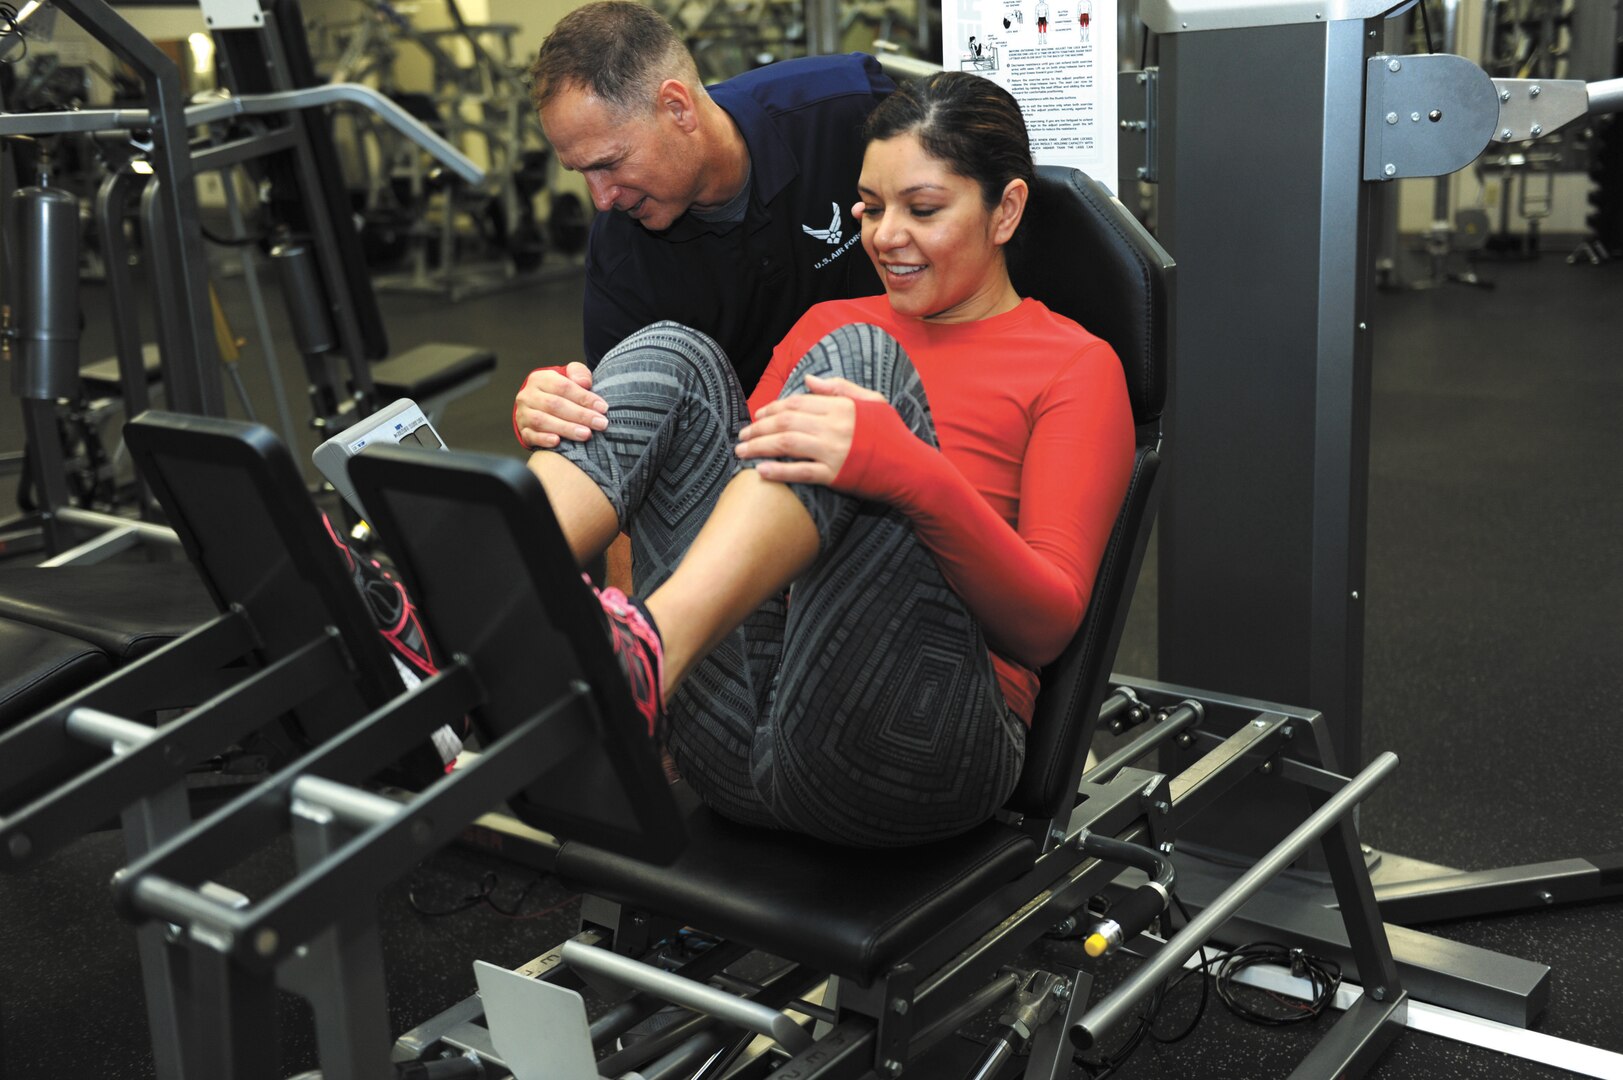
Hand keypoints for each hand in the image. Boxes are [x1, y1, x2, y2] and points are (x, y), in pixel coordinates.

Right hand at [513, 362, 608, 447]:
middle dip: (580, 415)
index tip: (603, 408)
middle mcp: (528, 395)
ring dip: (566, 429)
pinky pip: (531, 436)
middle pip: (554, 405)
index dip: (584, 397)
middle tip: (600, 424)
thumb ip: (578, 374)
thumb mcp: (570, 376)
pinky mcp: (523, 430)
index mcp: (540, 379)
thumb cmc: (561, 391)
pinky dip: (544, 439)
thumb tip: (584, 383)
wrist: (540, 406)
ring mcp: (523, 414)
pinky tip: (558, 442)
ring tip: (586, 434)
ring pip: (542, 421)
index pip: (563, 386)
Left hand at [735, 373, 885, 484]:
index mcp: (841, 407)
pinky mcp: (835, 475)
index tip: (758, 415)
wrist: (911, 468)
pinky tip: (760, 471)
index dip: (773, 408)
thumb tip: (808, 379)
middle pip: (786, 421)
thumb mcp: (873, 402)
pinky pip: (800, 472)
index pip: (797, 402)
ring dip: (759, 446)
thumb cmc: (892, 434)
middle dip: (759, 427)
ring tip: (741, 450)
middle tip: (742, 435)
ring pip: (786, 444)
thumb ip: (840, 388)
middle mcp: (834, 427)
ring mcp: (834, 452)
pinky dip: (778, 471)